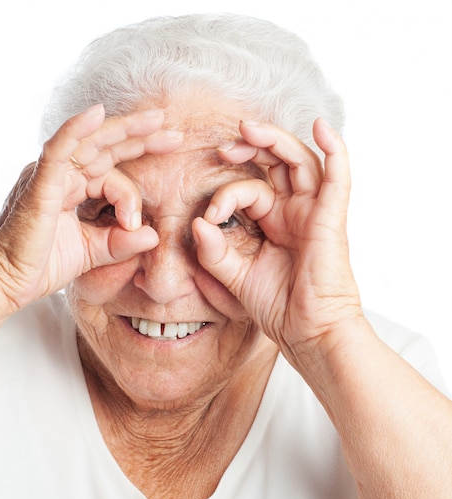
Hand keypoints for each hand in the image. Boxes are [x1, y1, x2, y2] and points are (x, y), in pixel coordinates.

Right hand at [0, 105, 182, 311]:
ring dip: (124, 130)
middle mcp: (63, 175)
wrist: (7, 283)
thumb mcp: (93, 252)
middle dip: (142, 138)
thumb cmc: (42, 265)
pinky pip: (58, 150)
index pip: (112, 173)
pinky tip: (97, 113)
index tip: (139, 223)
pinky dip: (76, 130)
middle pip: (107, 147)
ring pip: (91, 143)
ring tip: (157, 119)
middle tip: (175, 133)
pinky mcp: (39, 184)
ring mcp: (50, 175)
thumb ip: (122, 243)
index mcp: (74, 188)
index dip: (134, 193)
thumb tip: (154, 235)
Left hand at [193, 118, 362, 360]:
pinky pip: (338, 179)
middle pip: (278, 163)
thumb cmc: (277, 307)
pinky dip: (335, 150)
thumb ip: (214, 253)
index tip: (209, 216)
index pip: (250, 190)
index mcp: (274, 222)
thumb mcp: (235, 278)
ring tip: (248, 128)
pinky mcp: (331, 219)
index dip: (226, 196)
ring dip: (277, 140)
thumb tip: (198, 223)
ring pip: (301, 162)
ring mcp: (314, 213)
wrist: (307, 333)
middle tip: (223, 146)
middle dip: (251, 147)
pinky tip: (321, 127)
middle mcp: (295, 212)